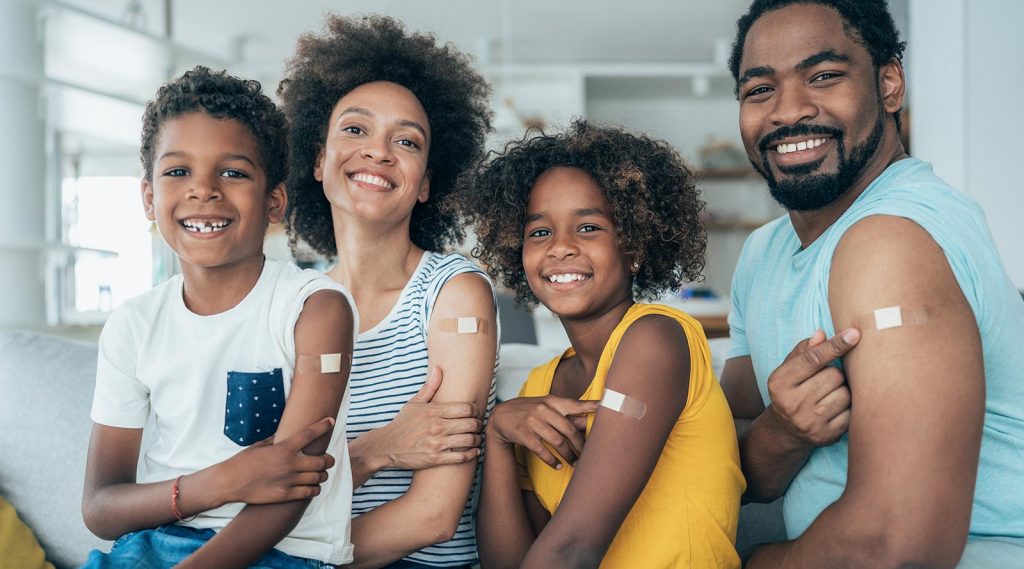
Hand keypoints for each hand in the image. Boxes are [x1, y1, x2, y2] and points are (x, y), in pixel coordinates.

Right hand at [221, 416, 336, 504]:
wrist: (230, 482)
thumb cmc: (243, 461)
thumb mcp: (260, 445)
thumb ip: (277, 441)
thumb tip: (285, 435)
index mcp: (284, 448)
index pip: (310, 434)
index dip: (323, 425)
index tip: (331, 421)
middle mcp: (290, 463)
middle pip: (322, 461)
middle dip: (329, 460)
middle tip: (328, 460)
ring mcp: (289, 480)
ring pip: (318, 477)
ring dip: (322, 475)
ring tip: (321, 474)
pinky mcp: (285, 495)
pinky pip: (310, 492)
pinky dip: (315, 489)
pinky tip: (313, 487)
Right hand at [372, 367, 484, 469]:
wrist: (386, 446)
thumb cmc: (402, 424)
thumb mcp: (414, 403)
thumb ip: (430, 387)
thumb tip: (438, 368)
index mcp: (434, 411)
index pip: (466, 408)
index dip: (475, 410)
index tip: (475, 413)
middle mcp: (437, 427)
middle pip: (471, 424)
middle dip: (478, 425)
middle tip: (478, 426)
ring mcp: (437, 443)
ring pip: (468, 440)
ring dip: (477, 440)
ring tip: (477, 438)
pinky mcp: (435, 458)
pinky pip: (461, 457)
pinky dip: (471, 454)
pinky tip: (474, 451)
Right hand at [487, 395, 597, 468]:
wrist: (501, 415)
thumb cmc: (529, 411)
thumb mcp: (545, 406)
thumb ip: (564, 413)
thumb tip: (587, 423)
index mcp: (552, 401)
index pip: (575, 404)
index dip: (591, 406)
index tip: (606, 407)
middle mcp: (543, 410)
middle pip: (569, 430)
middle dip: (580, 445)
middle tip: (586, 456)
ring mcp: (532, 421)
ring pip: (557, 442)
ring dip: (568, 455)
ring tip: (574, 463)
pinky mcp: (523, 434)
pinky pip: (542, 450)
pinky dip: (552, 460)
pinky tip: (558, 465)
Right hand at [765, 328, 859, 447]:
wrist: (785, 430)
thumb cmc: (791, 392)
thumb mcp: (788, 371)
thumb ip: (804, 351)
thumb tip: (822, 334)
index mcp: (780, 383)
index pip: (812, 359)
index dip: (835, 345)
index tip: (854, 334)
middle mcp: (793, 403)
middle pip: (834, 375)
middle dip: (835, 373)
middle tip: (825, 380)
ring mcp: (810, 421)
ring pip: (845, 393)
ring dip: (843, 391)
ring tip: (829, 395)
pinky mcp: (826, 435)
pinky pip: (852, 413)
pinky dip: (848, 408)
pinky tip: (835, 409)